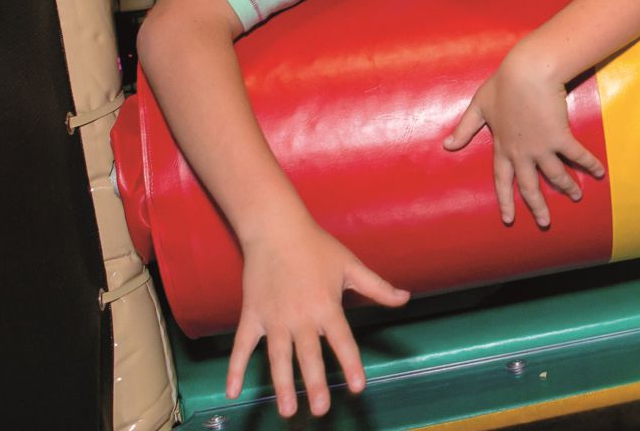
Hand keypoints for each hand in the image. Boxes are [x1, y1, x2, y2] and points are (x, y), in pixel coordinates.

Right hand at [228, 216, 409, 416]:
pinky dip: (235, 369)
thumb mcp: (351, 265)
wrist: (275, 228)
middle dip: (315, 384)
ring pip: (278, 358)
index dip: (350, 364)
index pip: (342, 341)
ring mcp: (273, 318)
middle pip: (309, 356)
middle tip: (321, 409)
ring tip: (288, 410)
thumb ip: (378, 287)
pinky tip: (232, 392)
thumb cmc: (316, 246)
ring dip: (283, 385)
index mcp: (326, 306)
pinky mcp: (252, 315)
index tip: (357, 387)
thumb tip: (406, 298)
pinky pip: (242, 346)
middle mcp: (300, 316)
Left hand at [443, 53, 604, 226]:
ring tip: (577, 197)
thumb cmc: (503, 85)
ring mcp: (541, 147)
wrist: (528, 72)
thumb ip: (464, 128)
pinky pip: (577, 156)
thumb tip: (446, 146)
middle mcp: (521, 153)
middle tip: (545, 222)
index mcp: (502, 147)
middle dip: (538, 207)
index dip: (505, 200)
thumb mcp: (478, 106)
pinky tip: (600, 173)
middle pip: (530, 186)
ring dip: (568, 188)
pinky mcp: (560, 136)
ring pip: (556, 176)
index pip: (502, 180)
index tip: (509, 219)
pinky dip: (589, 165)